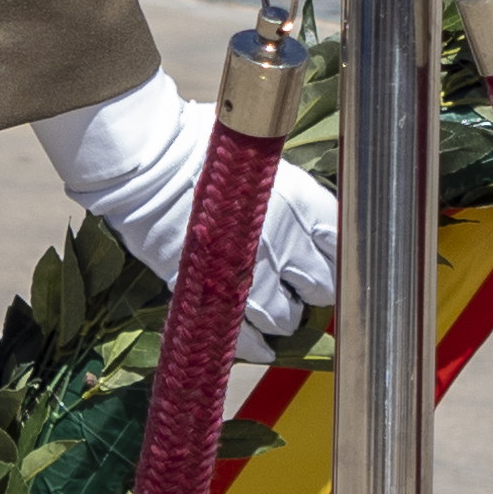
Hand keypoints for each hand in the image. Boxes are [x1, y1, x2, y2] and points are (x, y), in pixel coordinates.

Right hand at [36, 77, 342, 355]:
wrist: (149, 167)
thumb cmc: (199, 149)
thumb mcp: (259, 160)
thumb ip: (287, 194)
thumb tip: (304, 213)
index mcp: (302, 204)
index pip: (343, 247)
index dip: (339, 258)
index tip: (330, 260)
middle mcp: (287, 243)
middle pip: (322, 287)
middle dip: (314, 290)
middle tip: (301, 286)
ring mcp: (253, 273)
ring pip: (286, 318)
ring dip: (284, 317)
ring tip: (274, 310)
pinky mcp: (218, 295)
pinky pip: (247, 336)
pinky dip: (256, 345)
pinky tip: (260, 344)